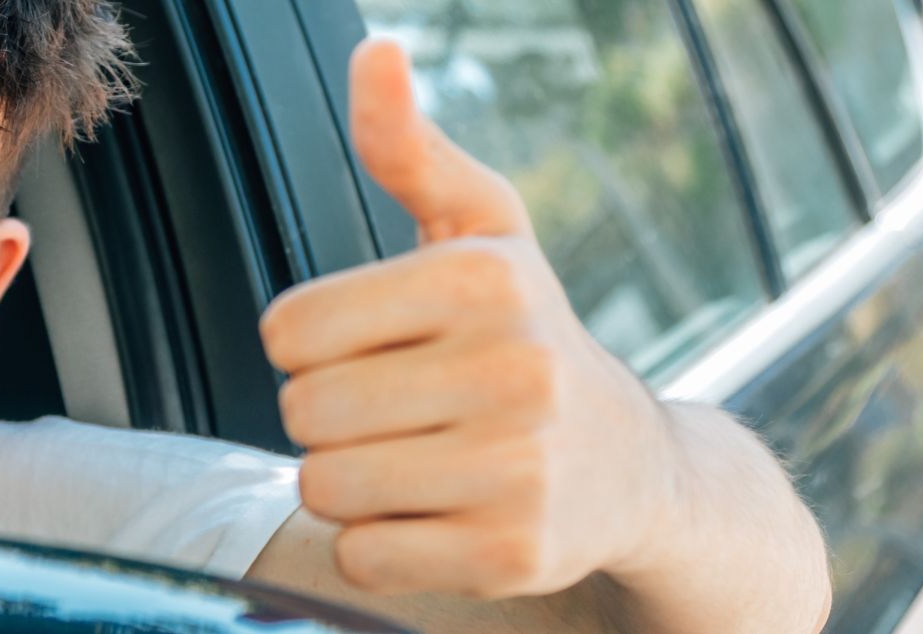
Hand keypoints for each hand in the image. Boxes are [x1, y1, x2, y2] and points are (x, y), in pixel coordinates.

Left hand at [258, 39, 684, 598]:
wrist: (636, 465)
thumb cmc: (526, 334)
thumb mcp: (481, 231)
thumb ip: (409, 149)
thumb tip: (374, 53)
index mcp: (483, 278)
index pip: (286, 332)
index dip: (309, 346)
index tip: (371, 347)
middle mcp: (512, 369)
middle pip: (302, 413)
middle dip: (328, 417)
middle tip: (396, 411)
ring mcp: (518, 469)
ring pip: (326, 488)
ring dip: (350, 482)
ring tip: (417, 461)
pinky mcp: (513, 556)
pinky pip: (364, 557)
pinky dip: (381, 544)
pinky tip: (437, 514)